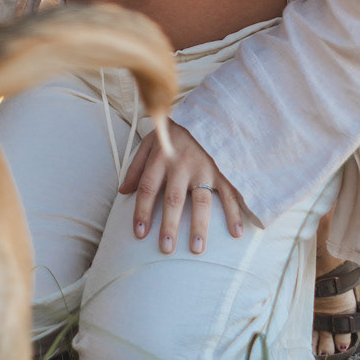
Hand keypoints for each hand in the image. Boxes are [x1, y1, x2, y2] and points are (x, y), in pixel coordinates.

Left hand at [120, 118, 245, 255]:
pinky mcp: (225, 170)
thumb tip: (123, 190)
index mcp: (163, 157)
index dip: (142, 211)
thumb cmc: (176, 131)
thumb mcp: (151, 140)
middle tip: (165, 247)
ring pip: (202, 201)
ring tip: (197, 248)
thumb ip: (136, 166)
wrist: (208, 110)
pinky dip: (235, 214)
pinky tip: (235, 233)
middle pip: (174, 198)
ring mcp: (206, 168)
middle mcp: (183, 164)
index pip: (149, 188)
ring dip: (199, 226)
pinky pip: (231, 194)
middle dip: (169, 225)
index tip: (139, 233)